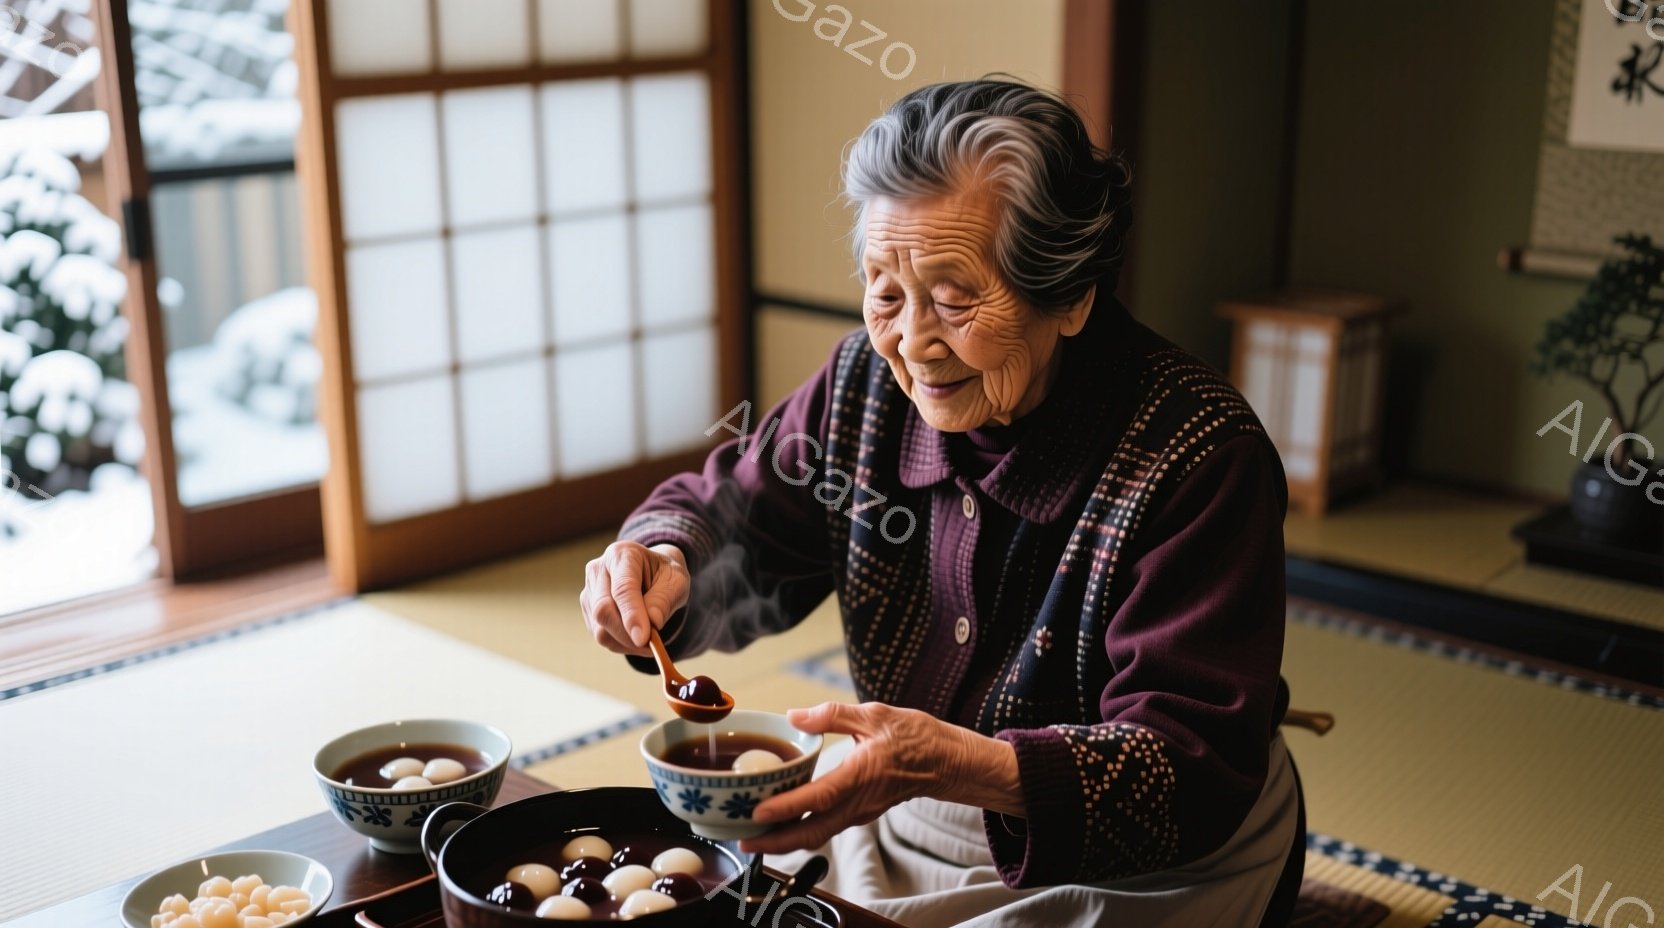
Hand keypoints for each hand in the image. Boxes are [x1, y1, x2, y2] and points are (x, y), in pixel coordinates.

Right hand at [579, 541, 688, 656]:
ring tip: (649, 642)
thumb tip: (651, 624)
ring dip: (626, 643)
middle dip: (627, 634)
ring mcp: (589, 590)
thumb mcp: (676, 581)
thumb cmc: (664, 574)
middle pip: (603, 609)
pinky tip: (637, 640)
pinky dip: (621, 645)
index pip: (623, 588)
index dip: (632, 614)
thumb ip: (664, 600)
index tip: (644, 638)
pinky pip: (601, 636)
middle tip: (651, 646)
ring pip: (600, 628)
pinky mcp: (588, 609)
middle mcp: (598, 569)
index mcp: (623, 554)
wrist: (652, 572)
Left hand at [740, 702, 979, 854]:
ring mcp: (860, 812)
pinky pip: (827, 828)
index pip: (818, 797)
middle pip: (813, 832)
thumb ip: (832, 715)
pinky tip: (783, 821)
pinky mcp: (861, 813)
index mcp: (861, 774)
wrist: (946, 762)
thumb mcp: (874, 714)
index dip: (787, 807)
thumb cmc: (914, 736)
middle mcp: (859, 801)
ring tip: (755, 835)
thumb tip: (794, 715)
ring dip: (786, 840)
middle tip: (744, 841)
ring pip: (819, 834)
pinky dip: (802, 830)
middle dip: (776, 843)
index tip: (758, 812)